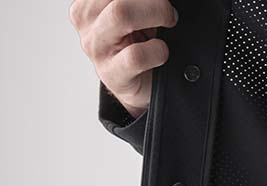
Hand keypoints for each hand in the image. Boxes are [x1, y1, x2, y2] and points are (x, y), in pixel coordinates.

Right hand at [70, 0, 178, 118]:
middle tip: (170, 13)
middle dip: (154, 3)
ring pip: (121, 16)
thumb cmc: (138, 46)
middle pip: (119, 1)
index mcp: (89, 1)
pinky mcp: (111, 73)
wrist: (139, 86)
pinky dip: (157, 50)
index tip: (164, 1)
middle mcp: (86, 20)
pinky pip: (135, 55)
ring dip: (155, 17)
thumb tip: (163, 0)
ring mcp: (96, 48)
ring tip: (167, 26)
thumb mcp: (136, 15)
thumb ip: (140, 4)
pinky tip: (161, 51)